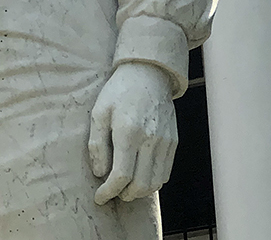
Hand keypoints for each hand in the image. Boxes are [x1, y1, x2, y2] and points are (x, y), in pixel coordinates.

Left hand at [88, 62, 177, 204]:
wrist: (148, 74)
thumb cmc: (118, 92)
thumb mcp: (98, 113)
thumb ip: (97, 144)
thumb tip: (99, 173)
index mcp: (128, 131)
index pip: (121, 175)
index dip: (109, 191)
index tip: (99, 197)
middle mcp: (150, 139)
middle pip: (141, 184)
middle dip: (124, 195)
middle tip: (111, 193)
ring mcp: (165, 141)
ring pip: (156, 182)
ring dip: (139, 192)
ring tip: (125, 188)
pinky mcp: (173, 141)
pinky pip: (165, 172)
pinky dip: (153, 182)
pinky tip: (139, 177)